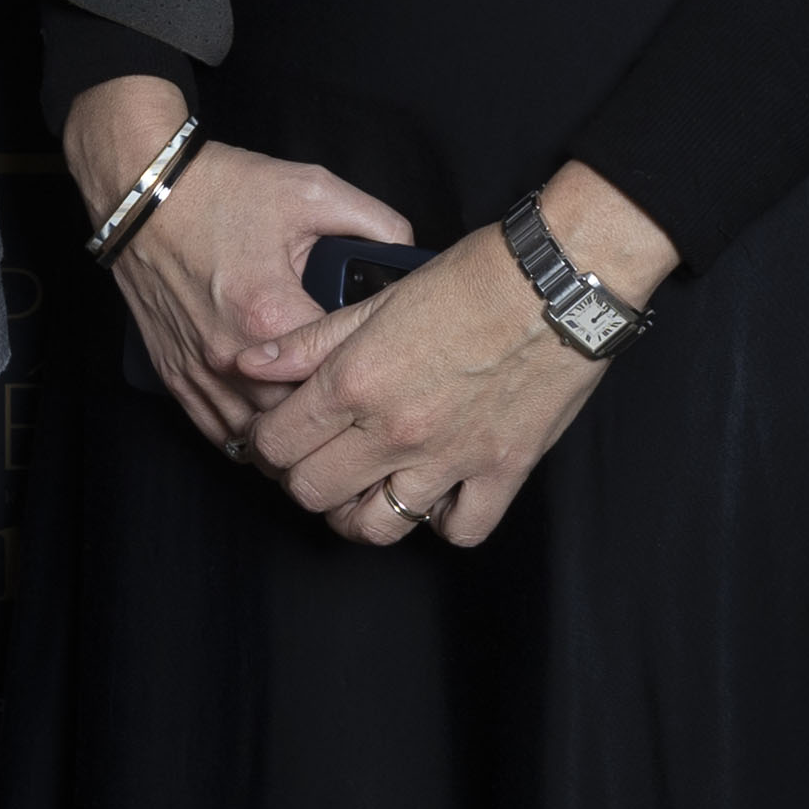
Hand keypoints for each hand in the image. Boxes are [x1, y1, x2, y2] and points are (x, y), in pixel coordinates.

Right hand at [69, 76, 406, 452]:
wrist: (142, 192)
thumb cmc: (220, 189)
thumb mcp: (311, 189)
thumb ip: (374, 222)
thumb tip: (409, 251)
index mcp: (272, 312)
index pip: (335, 377)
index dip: (365, 379)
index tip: (382, 375)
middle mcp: (232, 354)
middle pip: (297, 420)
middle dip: (329, 420)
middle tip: (360, 415)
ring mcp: (200, 369)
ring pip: (255, 440)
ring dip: (289, 438)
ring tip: (320, 432)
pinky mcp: (175, 374)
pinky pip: (216, 431)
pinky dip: (247, 437)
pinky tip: (273, 431)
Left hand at [235, 159, 670, 550]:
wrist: (558, 284)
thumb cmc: (471, 279)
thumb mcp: (377, 299)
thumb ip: (309, 341)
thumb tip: (250, 363)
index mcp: (356, 381)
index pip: (276, 443)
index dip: (263, 443)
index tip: (275, 435)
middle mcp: (395, 429)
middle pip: (313, 492)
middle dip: (303, 478)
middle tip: (317, 458)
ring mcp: (449, 458)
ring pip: (377, 526)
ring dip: (360, 513)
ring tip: (365, 488)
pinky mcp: (500, 471)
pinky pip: (459, 530)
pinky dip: (444, 520)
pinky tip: (438, 493)